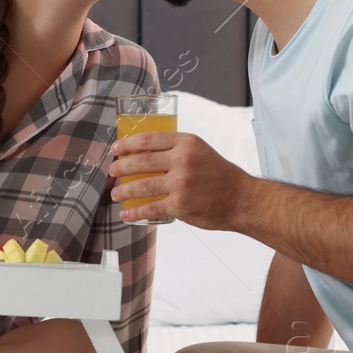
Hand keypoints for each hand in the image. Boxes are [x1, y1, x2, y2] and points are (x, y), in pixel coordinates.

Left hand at [107, 131, 250, 229]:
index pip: (148, 139)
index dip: (127, 144)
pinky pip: (151, 208)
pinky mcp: (180, 205)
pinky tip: (126, 213)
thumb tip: (144, 153)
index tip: (116, 149)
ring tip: (115, 193)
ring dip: (123, 190)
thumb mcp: (199, 150)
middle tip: (112, 171)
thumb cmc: (219, 174)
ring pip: (142, 185)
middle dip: (120, 167)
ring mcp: (181, 184)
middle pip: (141, 161)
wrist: (240, 198)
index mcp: (186, 142)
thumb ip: (176, 149)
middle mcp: (183, 160)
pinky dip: (135, 212)